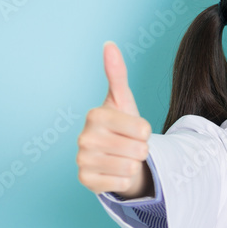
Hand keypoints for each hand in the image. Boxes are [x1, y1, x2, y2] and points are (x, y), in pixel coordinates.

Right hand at [76, 42, 153, 196]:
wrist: (113, 155)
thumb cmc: (121, 126)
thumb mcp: (123, 100)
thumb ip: (117, 74)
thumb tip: (109, 44)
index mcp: (95, 115)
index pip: (143, 129)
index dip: (145, 132)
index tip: (132, 129)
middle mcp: (83, 137)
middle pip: (139, 149)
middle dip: (140, 149)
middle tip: (128, 145)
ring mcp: (82, 160)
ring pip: (131, 167)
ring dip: (132, 164)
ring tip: (122, 157)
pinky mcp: (85, 180)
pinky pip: (121, 183)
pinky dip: (124, 179)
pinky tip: (113, 171)